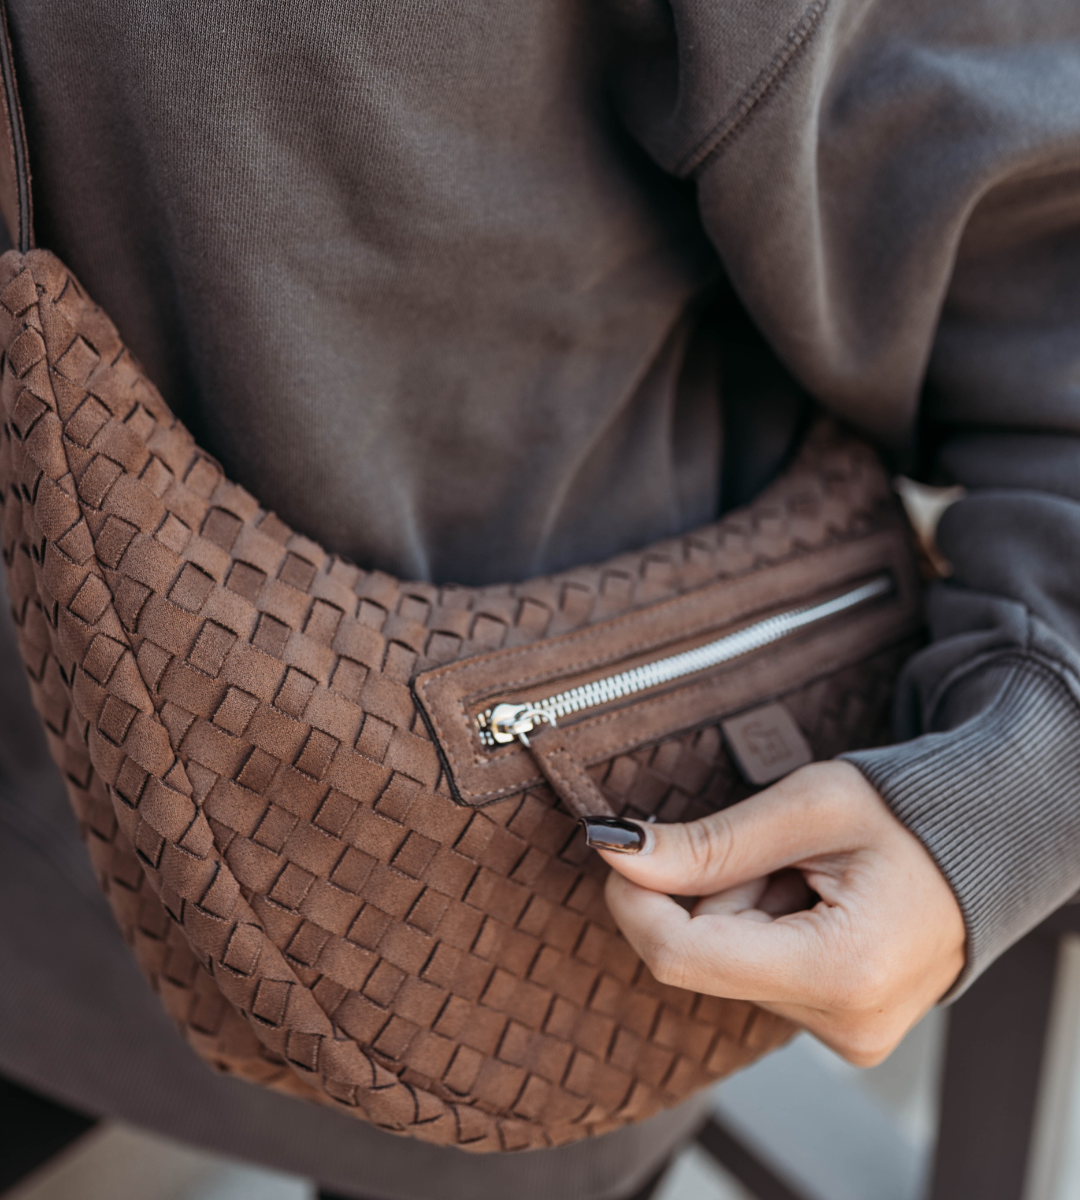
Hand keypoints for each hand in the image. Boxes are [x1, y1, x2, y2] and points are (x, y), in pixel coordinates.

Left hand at [596, 760, 965, 1065]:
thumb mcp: (808, 806)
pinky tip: (811, 904)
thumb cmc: (906, 816)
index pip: (683, 956)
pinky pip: (756, 977)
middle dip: (711, 892)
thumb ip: (711, 841)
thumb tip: (619, 854)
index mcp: (842, 969)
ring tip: (807, 877)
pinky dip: (762, 930)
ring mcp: (845, 1036)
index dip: (635, 901)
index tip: (622, 849)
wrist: (982, 847)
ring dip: (739, 908)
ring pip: (725, 966)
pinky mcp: (840, 1031)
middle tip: (775, 852)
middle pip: (703, 957)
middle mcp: (844, 1022)